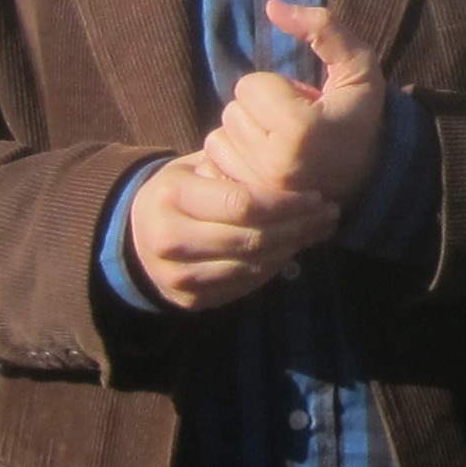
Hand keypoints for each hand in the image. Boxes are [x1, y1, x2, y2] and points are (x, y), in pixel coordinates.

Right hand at [125, 153, 336, 311]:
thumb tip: (296, 171)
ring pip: (251, 267)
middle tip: (329, 214)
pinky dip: (273, 268)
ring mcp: (177, 276)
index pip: (242, 204)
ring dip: (292, 249)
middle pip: (251, 240)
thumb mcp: (196, 166)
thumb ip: (236, 168)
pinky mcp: (188, 300)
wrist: (137, 234)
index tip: (317, 197)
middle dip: (298, 228)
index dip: (286, 203)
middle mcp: (170, 240)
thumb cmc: (180, 190)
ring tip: (317, 230)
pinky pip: (243, 286)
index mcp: (172, 197)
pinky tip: (291, 249)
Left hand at [201, 2, 390, 212]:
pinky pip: (216, 162)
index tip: (304, 102)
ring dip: (245, 133)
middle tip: (293, 123)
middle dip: (259, 110)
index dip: (276, 87)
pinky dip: (234, 156)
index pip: (249, 86)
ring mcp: (260, 188)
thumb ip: (322, 27)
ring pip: (220, 137)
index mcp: (300, 129)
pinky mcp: (249, 201)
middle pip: (232, 111)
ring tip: (279, 143)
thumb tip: (272, 6)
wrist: (371, 176)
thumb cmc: (360, 116)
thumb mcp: (358, 65)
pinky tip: (263, 160)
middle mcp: (275, 163)